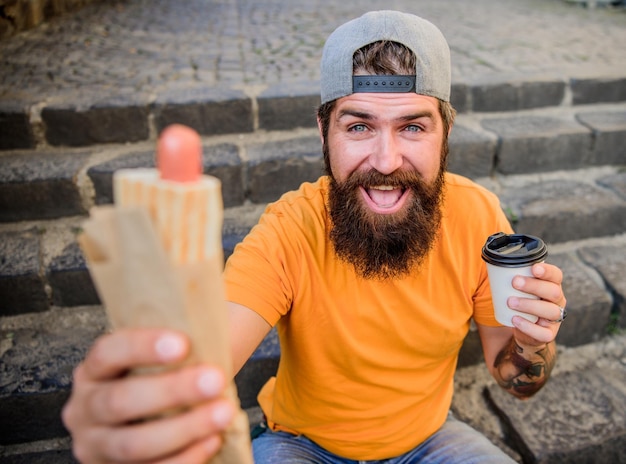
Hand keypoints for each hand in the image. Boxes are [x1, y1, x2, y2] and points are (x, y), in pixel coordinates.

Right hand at [62, 328, 233, 462]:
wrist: (158, 413)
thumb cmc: (162, 377)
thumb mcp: (157, 357)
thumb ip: (172, 345)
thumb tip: (206, 329)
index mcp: (93, 371)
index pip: (108, 353)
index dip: (142, 347)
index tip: (183, 343)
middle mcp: (84, 409)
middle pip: (119, 401)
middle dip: (170, 391)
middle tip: (215, 379)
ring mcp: (95, 446)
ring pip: (132, 444)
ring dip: (183, 429)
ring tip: (222, 413)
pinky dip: (183, 458)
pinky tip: (212, 440)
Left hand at [507, 262, 566, 346]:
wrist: (523, 329)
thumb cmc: (521, 301)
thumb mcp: (520, 288)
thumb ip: (513, 275)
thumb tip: (493, 262)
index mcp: (552, 286)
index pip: (556, 275)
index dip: (547, 271)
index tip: (534, 268)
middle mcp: (557, 301)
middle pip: (553, 292)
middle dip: (534, 286)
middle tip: (515, 282)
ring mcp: (555, 319)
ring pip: (551, 311)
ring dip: (529, 305)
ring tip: (510, 302)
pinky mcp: (549, 334)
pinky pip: (543, 333)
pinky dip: (528, 326)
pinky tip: (515, 319)